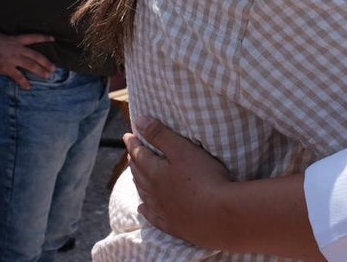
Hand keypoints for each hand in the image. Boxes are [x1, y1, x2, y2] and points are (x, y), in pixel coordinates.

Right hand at [0, 31, 56, 89]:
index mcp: (15, 40)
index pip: (33, 37)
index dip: (44, 38)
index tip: (53, 39)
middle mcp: (17, 49)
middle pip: (36, 55)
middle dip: (46, 62)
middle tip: (54, 68)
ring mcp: (12, 58)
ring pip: (31, 65)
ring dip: (40, 71)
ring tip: (48, 76)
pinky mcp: (5, 67)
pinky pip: (17, 76)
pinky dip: (23, 82)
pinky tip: (28, 87)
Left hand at [126, 116, 230, 247]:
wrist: (219, 215)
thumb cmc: (204, 178)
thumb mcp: (182, 150)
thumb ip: (160, 135)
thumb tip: (139, 121)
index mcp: (155, 173)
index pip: (140, 155)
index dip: (133, 144)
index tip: (127, 136)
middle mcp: (154, 193)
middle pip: (139, 174)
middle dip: (134, 161)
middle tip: (131, 153)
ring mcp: (163, 211)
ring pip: (144, 194)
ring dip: (138, 182)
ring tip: (135, 175)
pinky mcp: (173, 226)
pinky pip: (153, 217)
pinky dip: (146, 210)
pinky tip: (142, 209)